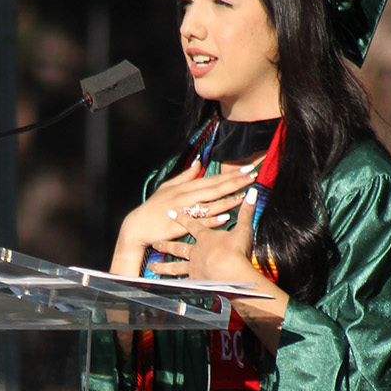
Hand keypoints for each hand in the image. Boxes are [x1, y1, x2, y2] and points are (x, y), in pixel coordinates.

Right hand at [109, 160, 251, 278]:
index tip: (246, 169)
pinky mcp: (181, 227)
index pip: (212, 179)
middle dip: (234, 182)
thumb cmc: (153, 208)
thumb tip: (199, 163)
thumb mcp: (167, 187)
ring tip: (244, 195)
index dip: (230, 174)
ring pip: (210, 205)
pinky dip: (212, 220)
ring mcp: (184, 212)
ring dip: (227, 200)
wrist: (138, 226)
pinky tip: (225, 218)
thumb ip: (185, 176)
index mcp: (185, 188)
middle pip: (214, 189)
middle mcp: (186, 197)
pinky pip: (200, 223)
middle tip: (252, 176)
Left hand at [148, 187, 289, 353]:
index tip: (170, 213)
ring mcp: (194, 268)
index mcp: (205, 237)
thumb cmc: (236, 251)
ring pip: (176, 266)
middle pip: (179, 247)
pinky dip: (174, 285)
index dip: (181, 219)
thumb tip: (252, 192)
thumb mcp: (242, 230)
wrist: (231, 273)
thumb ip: (246, 212)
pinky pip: (182, 283)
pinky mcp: (196, 282)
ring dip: (164, 266)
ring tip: (153, 266)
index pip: (191, 225)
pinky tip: (166, 288)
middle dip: (166, 243)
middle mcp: (196, 251)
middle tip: (155, 241)